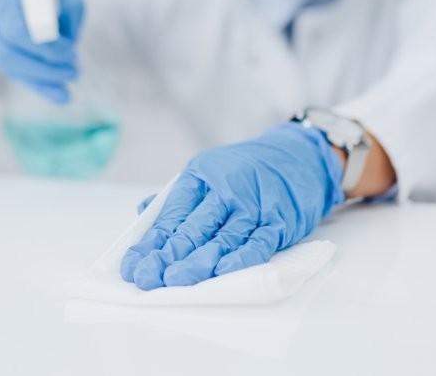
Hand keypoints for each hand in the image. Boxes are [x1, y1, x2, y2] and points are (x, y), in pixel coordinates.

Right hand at [0, 0, 83, 103]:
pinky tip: (62, 96)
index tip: (70, 50)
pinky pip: (16, 74)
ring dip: (43, 78)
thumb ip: (71, 4)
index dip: (44, 46)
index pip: (16, 30)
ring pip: (9, 66)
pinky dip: (41, 87)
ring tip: (70, 81)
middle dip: (44, 66)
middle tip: (74, 70)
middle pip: (8, 53)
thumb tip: (71, 39)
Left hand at [120, 123, 343, 289]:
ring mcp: (253, 205)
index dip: (152, 242)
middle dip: (170, 254)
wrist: (301, 156)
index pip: (172, 214)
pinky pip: (259, 241)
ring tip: (177, 280)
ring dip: (200, 261)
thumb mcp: (210, 171)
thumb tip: (143, 213)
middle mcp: (225, 189)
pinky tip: (224, 270)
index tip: (134, 265)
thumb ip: (178, 196)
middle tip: (149, 277)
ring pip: (223, 237)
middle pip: (194, 227)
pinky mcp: (278, 220)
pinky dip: (242, 256)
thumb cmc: (248, 170)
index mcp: (201, 176)